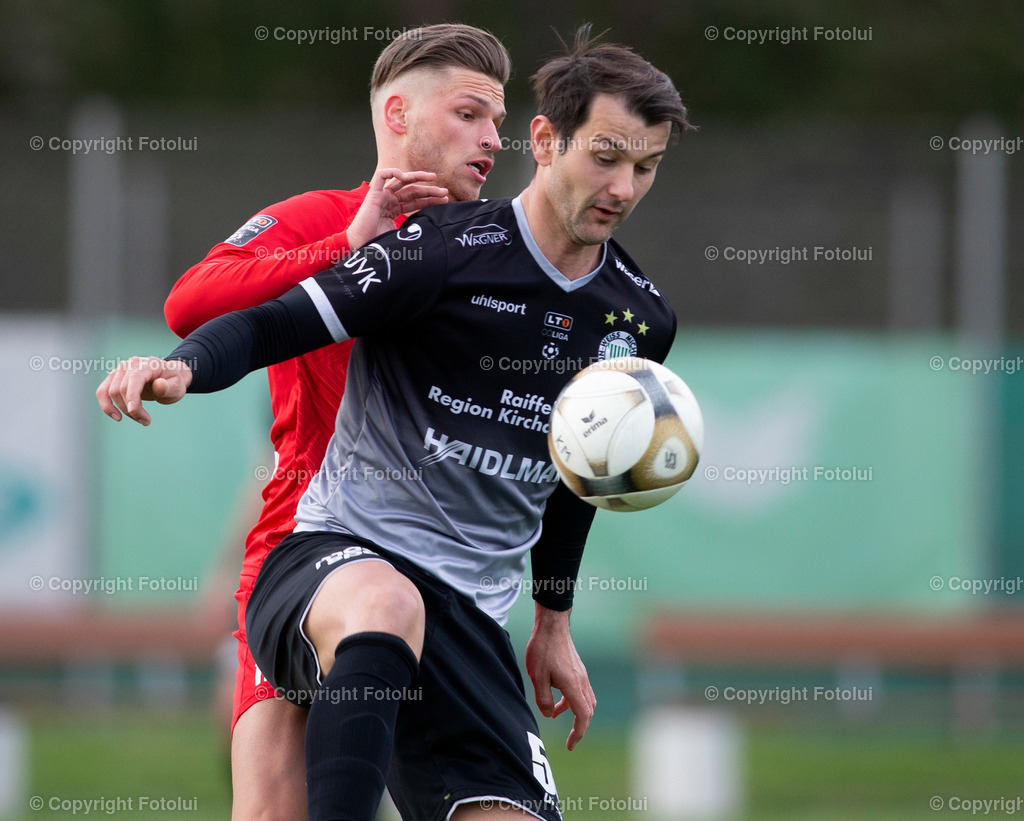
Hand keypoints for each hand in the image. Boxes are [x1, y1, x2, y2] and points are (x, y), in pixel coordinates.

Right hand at [96, 356, 191, 425]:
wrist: (169, 377)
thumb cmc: (173, 382)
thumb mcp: (178, 386)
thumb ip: (169, 387)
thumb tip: (159, 385)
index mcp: (147, 364)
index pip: (135, 379)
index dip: (132, 396)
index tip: (135, 413)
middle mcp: (130, 364)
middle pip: (122, 388)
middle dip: (132, 409)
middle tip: (146, 422)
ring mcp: (120, 370)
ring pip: (110, 392)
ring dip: (122, 410)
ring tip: (139, 420)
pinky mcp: (113, 378)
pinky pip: (102, 392)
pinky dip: (106, 405)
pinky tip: (117, 417)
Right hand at [346, 168, 448, 248]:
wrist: (360, 247)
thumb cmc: (378, 244)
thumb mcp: (402, 235)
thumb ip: (413, 229)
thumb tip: (431, 231)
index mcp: (394, 210)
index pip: (416, 201)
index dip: (430, 199)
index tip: (445, 201)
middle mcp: (388, 200)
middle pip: (412, 190)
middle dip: (429, 190)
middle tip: (445, 191)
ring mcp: (381, 196)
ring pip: (401, 180)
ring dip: (418, 177)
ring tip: (433, 178)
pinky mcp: (373, 193)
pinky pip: (381, 175)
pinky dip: (393, 172)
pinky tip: (406, 176)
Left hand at [525, 603, 595, 750]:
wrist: (552, 625)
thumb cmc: (543, 649)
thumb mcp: (538, 677)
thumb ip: (544, 699)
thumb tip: (549, 715)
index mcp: (573, 686)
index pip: (582, 716)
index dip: (577, 733)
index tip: (570, 745)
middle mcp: (581, 681)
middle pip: (587, 711)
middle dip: (579, 727)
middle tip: (569, 740)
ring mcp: (581, 674)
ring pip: (585, 700)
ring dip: (575, 712)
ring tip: (556, 714)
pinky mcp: (577, 669)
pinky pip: (580, 691)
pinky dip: (571, 700)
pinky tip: (556, 698)